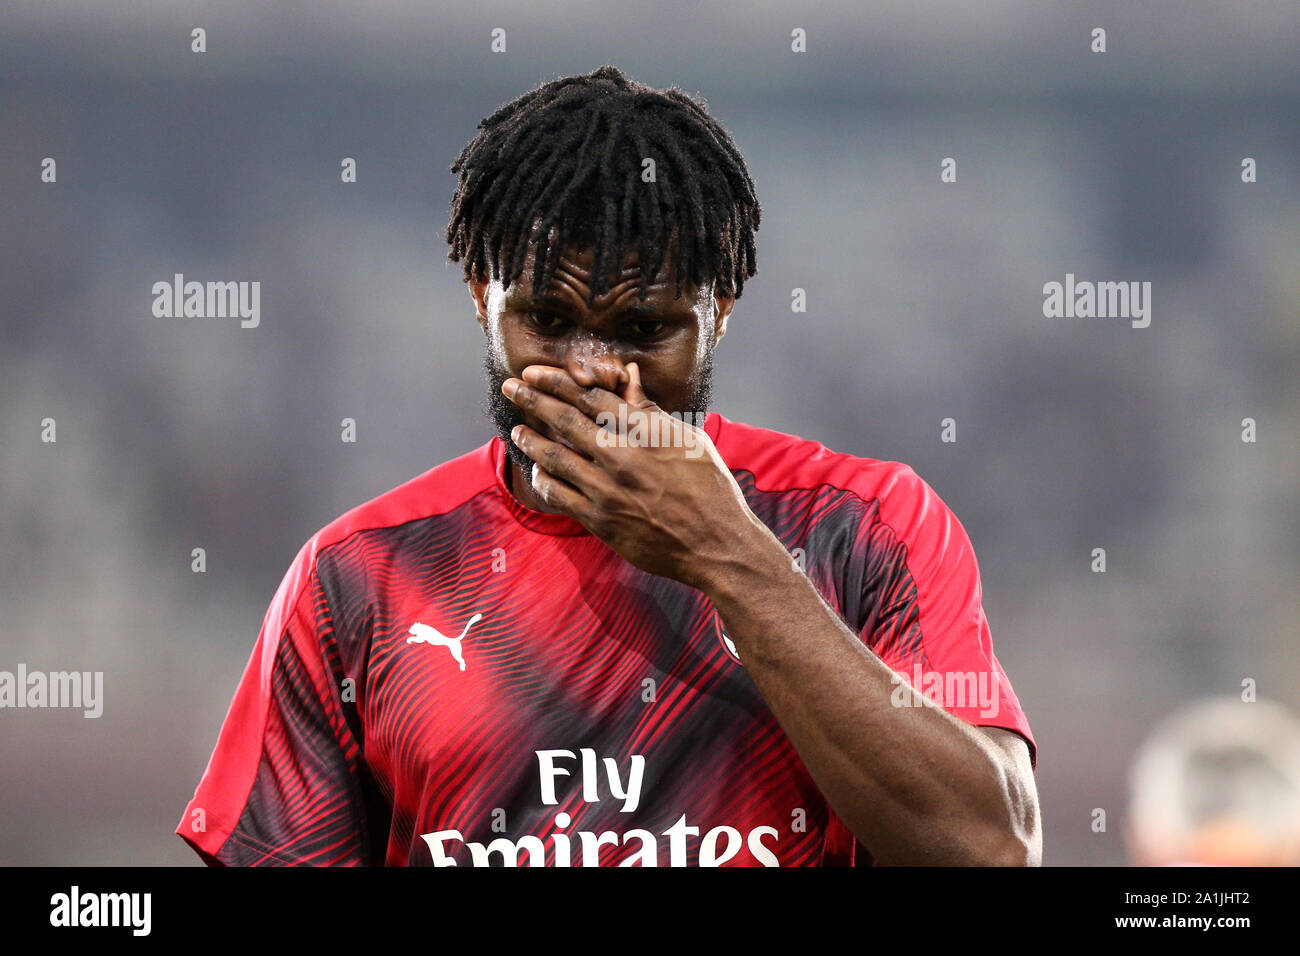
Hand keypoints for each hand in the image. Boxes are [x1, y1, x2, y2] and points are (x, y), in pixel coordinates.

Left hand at [502, 363, 761, 588]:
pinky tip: (538, 471)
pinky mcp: (602, 521)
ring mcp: (609, 490)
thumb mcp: (687, 439)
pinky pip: (560, 496)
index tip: (535, 372)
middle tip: (511, 387)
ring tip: (516, 430)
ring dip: (531, 440)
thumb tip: (628, 376)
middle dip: (534, 400)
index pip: (592, 396)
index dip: (558, 381)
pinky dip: (544, 480)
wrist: (716, 544)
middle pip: (567, 420)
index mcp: (646, 432)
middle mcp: (623, 457)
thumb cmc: (709, 488)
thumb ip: (650, 410)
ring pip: (557, 457)